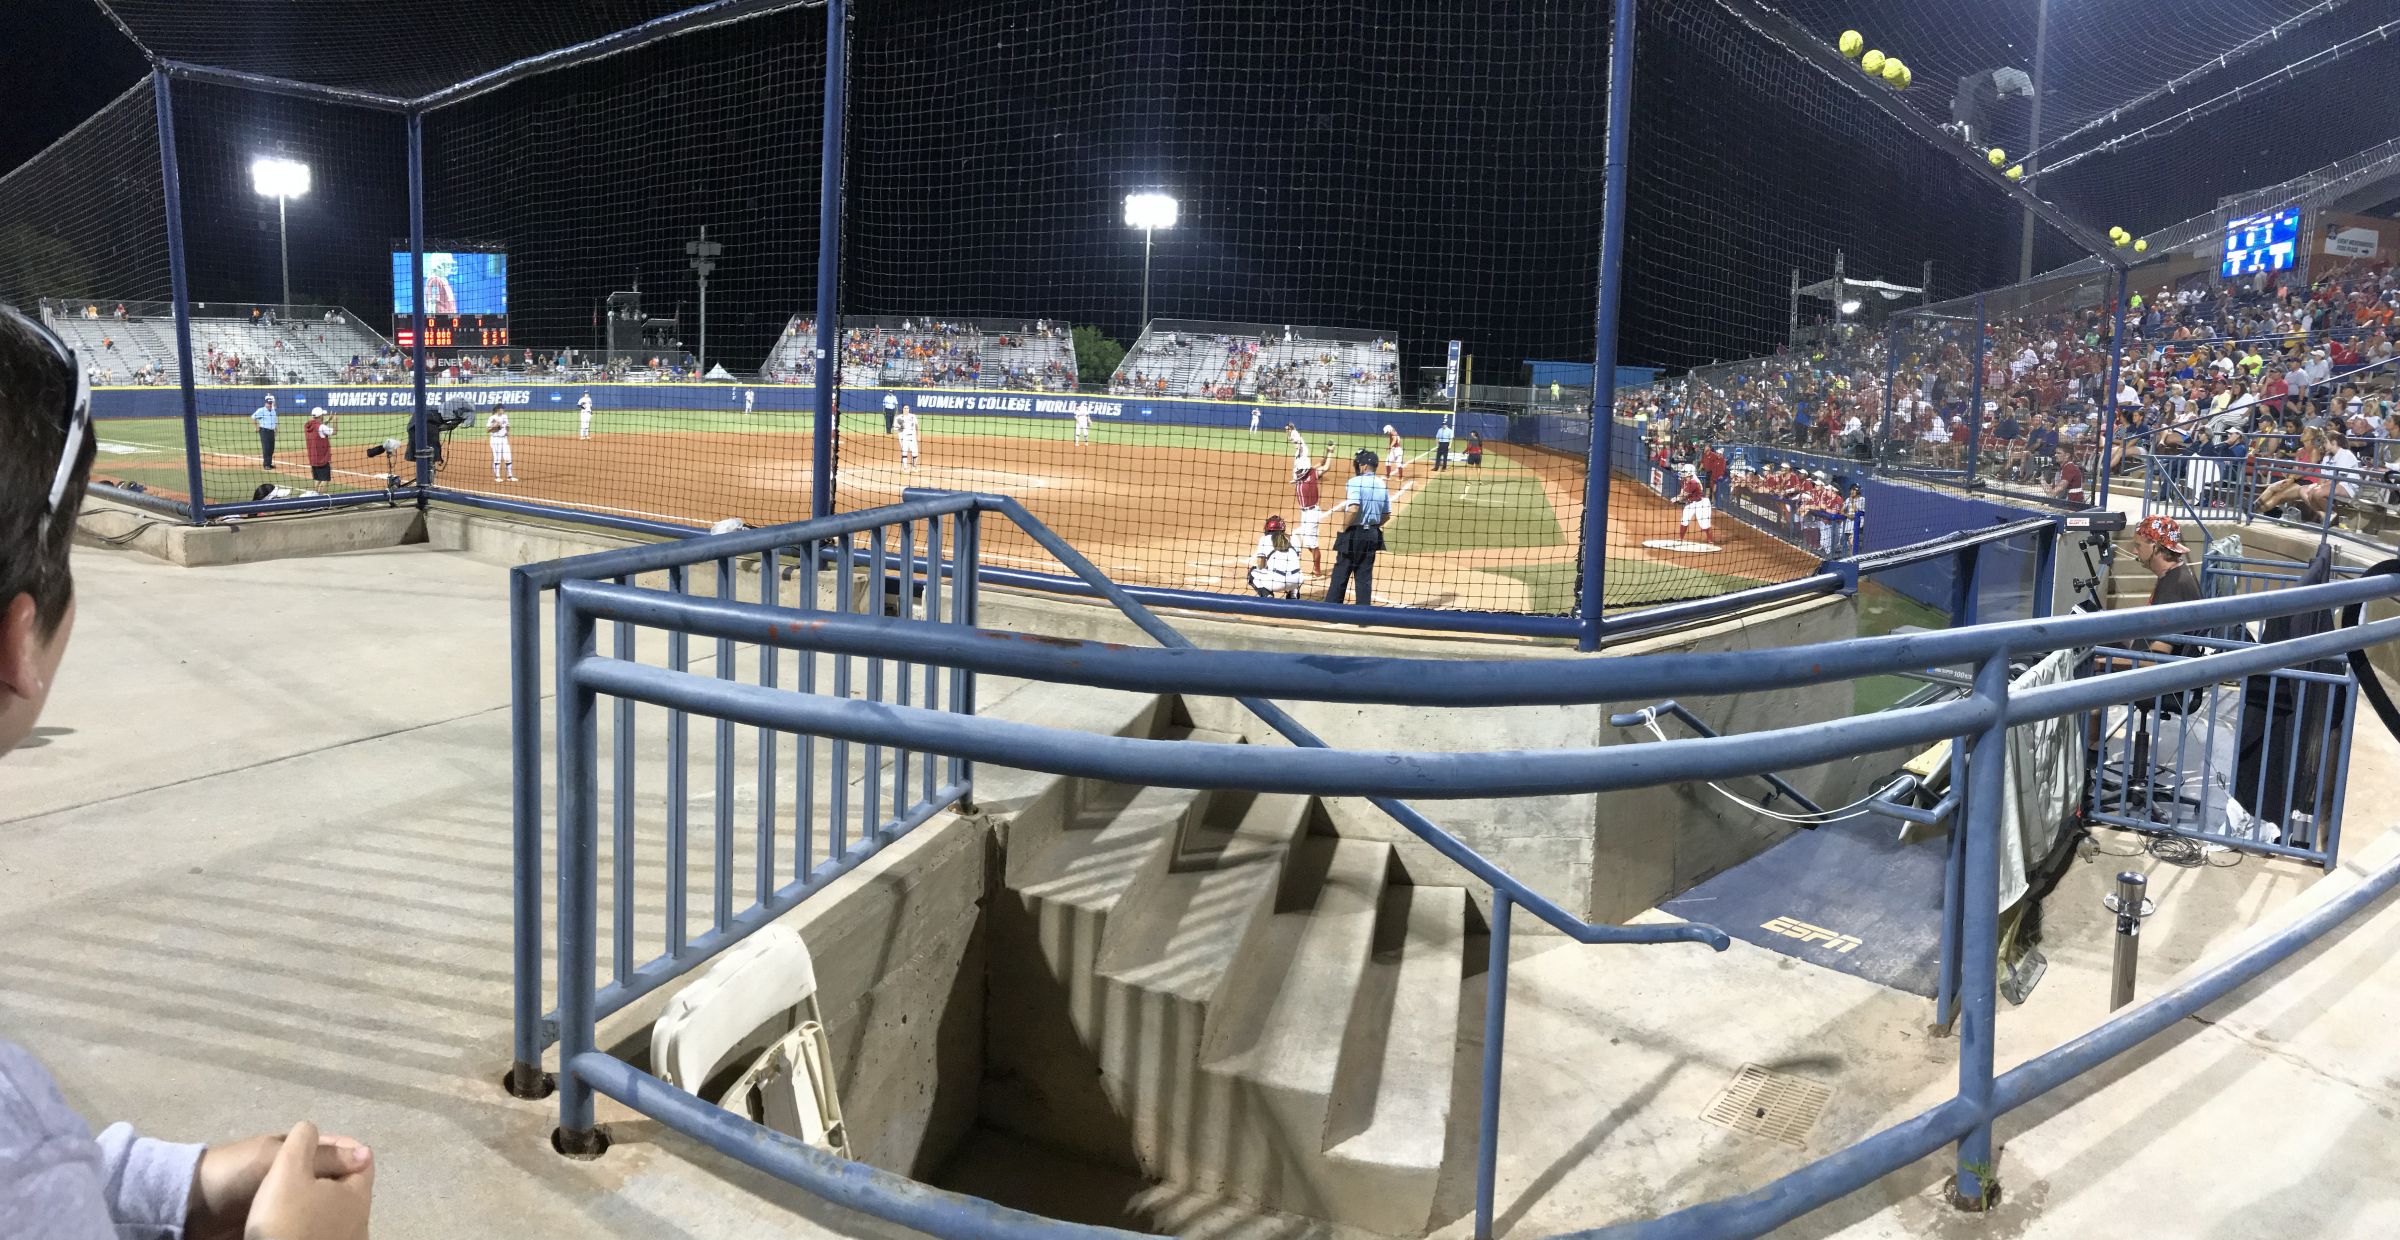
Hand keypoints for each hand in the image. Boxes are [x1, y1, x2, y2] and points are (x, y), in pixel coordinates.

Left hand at [216, 1122, 372, 1239]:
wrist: (190, 1207)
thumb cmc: (233, 1174)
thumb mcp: (275, 1158)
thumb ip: (317, 1156)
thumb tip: (367, 1154)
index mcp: (297, 1150)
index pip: (337, 1150)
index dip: (354, 1160)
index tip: (365, 1177)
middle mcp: (297, 1175)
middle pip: (333, 1180)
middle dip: (346, 1190)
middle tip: (357, 1206)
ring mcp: (287, 1201)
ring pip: (321, 1205)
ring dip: (332, 1212)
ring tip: (345, 1222)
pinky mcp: (278, 1224)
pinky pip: (305, 1224)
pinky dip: (316, 1227)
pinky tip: (327, 1232)